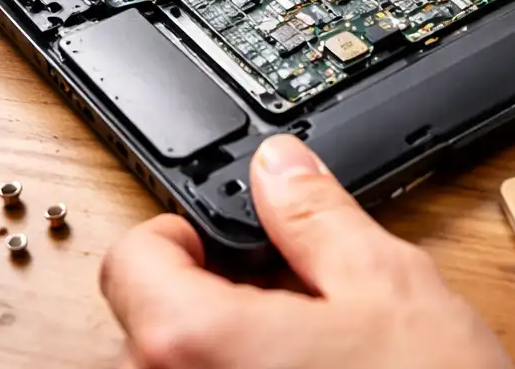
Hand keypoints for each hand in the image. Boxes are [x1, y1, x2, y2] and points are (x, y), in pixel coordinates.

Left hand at [100, 135, 511, 368]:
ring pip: (180, 367)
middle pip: (152, 320)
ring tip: (312, 351)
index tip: (222, 235)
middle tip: (294, 296)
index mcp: (196, 344)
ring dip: (232, 345)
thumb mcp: (384, 281)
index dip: (179, 232)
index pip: (130, 260)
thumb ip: (314, 213)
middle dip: (218, 294)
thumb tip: (278, 166)